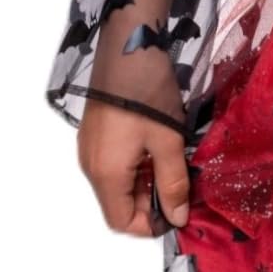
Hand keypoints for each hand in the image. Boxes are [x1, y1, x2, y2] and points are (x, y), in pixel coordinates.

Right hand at [78, 98, 192, 237]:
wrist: (128, 46)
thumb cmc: (149, 95)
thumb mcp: (169, 142)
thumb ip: (173, 184)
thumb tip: (178, 218)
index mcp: (106, 174)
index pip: (121, 221)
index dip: (151, 225)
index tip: (179, 211)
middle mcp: (91, 166)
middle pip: (118, 204)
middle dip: (151, 204)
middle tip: (183, 186)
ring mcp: (90, 149)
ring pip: (117, 185)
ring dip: (145, 184)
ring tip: (174, 165)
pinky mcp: (95, 134)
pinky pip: (113, 165)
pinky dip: (135, 167)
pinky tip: (157, 149)